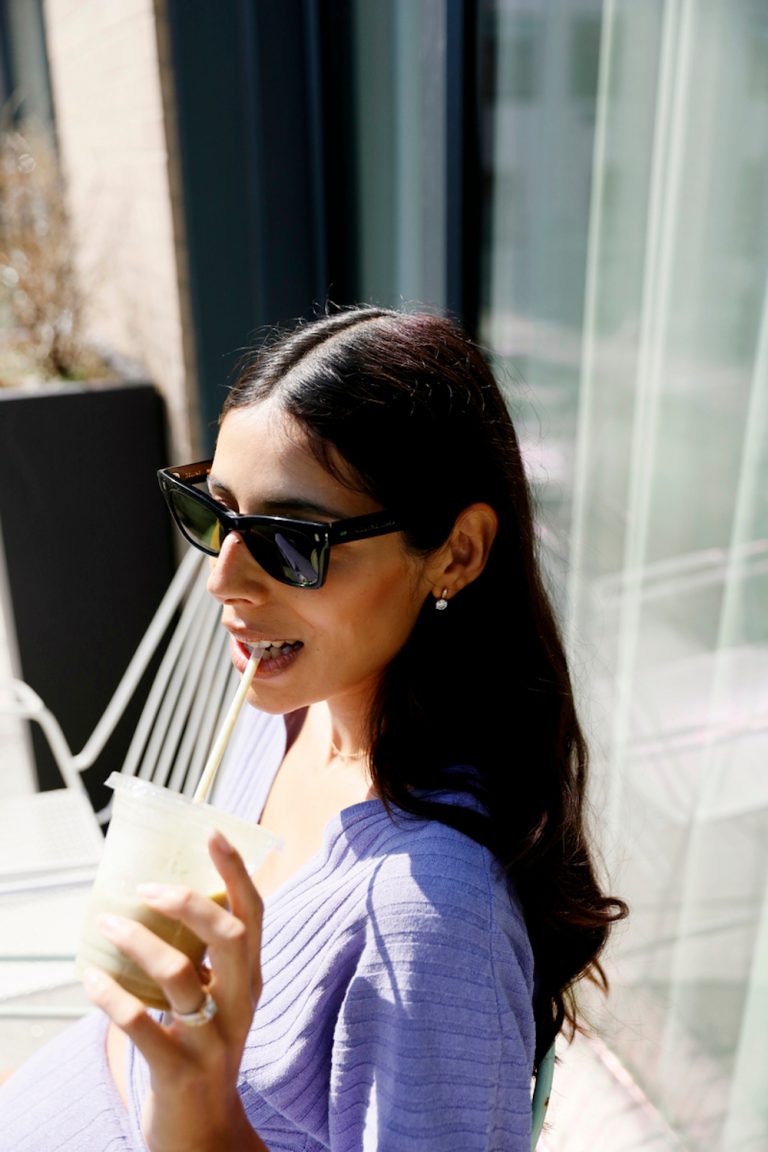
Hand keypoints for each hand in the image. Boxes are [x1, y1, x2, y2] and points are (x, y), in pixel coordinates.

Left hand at [84, 831, 267, 1151]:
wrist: (204, 1136)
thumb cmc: (203, 1053)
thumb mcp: (217, 1003)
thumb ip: (203, 960)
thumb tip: (157, 901)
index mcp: (251, 979)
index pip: (254, 913)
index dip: (236, 871)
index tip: (212, 832)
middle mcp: (241, 1005)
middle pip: (231, 937)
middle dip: (189, 903)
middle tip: (148, 887)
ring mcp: (213, 1039)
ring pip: (181, 975)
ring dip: (139, 943)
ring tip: (108, 926)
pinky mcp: (179, 1070)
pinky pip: (142, 1023)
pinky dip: (112, 996)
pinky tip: (93, 978)